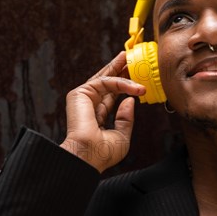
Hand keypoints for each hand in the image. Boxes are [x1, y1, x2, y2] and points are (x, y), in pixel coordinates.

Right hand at [60, 51, 144, 172]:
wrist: (87, 157)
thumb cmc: (102, 153)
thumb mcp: (121, 135)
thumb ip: (125, 118)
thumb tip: (130, 101)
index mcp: (96, 116)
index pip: (110, 96)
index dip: (123, 86)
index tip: (136, 78)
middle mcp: (88, 105)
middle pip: (106, 82)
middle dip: (118, 69)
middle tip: (130, 58)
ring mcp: (83, 99)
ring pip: (105, 78)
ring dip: (121, 69)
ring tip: (135, 62)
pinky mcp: (80, 94)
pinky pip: (105, 82)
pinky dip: (121, 83)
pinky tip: (135, 88)